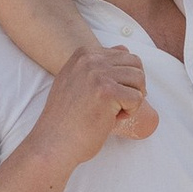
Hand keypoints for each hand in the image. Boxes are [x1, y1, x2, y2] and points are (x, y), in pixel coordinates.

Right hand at [26, 43, 152, 173]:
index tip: (106, 96)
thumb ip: (95, 64)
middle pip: (136, 64)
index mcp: (83, 54)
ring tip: (111, 112)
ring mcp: (97, 74)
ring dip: (132, 100)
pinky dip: (130, 113)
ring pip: (139, 80)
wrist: (52, 143)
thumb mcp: (74, 80)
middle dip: (133, 86)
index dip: (123, 79)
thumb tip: (123, 48)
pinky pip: (137, 98)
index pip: (124, 55)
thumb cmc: (67, 118)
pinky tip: (110, 119)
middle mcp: (90, 59)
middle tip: (116, 105)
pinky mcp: (106, 92)